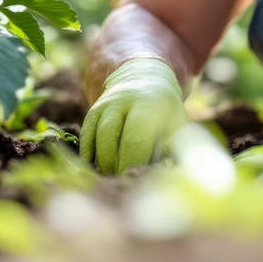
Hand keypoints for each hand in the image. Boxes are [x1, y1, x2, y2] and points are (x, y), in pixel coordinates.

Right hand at [79, 57, 187, 173]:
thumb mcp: (175, 123)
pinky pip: (86, 135)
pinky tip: (95, 169)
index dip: (133, 162)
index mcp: (148, 105)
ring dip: (101, 162)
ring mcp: (106, 105)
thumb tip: (164, 174)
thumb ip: (171, 146)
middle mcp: (123, 101)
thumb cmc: (165, 112)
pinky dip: (89, 154)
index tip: (137, 179)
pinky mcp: (94, 111)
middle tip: (121, 182)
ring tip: (111, 178)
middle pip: (111, 138)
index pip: (135, 139)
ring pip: (96, 137)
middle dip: (114, 165)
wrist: (146, 79)